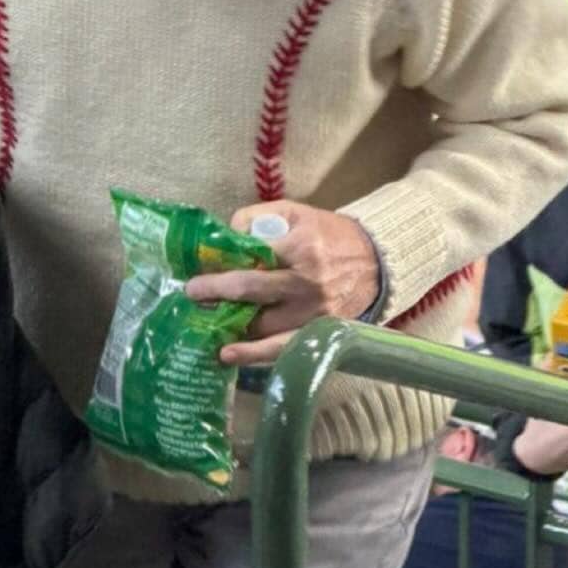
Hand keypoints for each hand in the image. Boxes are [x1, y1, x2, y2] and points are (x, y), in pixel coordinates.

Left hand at [182, 200, 379, 368]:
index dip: (222, 265)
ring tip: (205, 327)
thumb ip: (257, 218)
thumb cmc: (328, 234)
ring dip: (230, 326)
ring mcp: (315, 312)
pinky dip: (255, 355)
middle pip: (252, 291)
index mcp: (301, 246)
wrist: (375, 260)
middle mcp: (308, 281)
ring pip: (264, 325)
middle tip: (192, 294)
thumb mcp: (295, 212)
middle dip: (216, 293)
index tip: (198, 270)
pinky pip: (283, 348)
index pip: (252, 256)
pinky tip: (230, 354)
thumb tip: (225, 237)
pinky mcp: (321, 332)